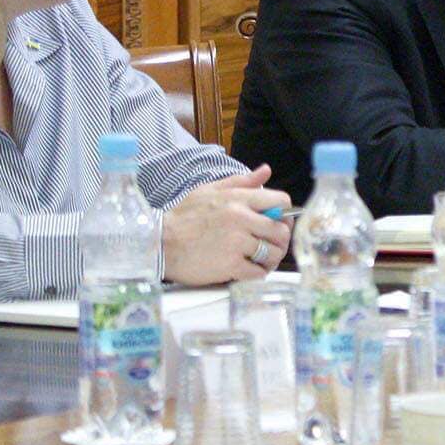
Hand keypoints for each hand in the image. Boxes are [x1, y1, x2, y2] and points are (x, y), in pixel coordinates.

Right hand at [163, 165, 291, 284]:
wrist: (160, 243)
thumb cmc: (183, 217)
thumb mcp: (209, 190)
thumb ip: (241, 182)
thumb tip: (265, 171)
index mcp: (238, 199)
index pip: (281, 202)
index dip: (285, 214)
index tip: (278, 222)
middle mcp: (240, 218)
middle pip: (281, 231)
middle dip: (279, 240)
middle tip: (271, 245)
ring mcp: (236, 243)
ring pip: (273, 253)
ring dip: (270, 259)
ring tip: (260, 259)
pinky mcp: (230, 265)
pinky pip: (259, 272)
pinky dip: (258, 273)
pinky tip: (248, 269)